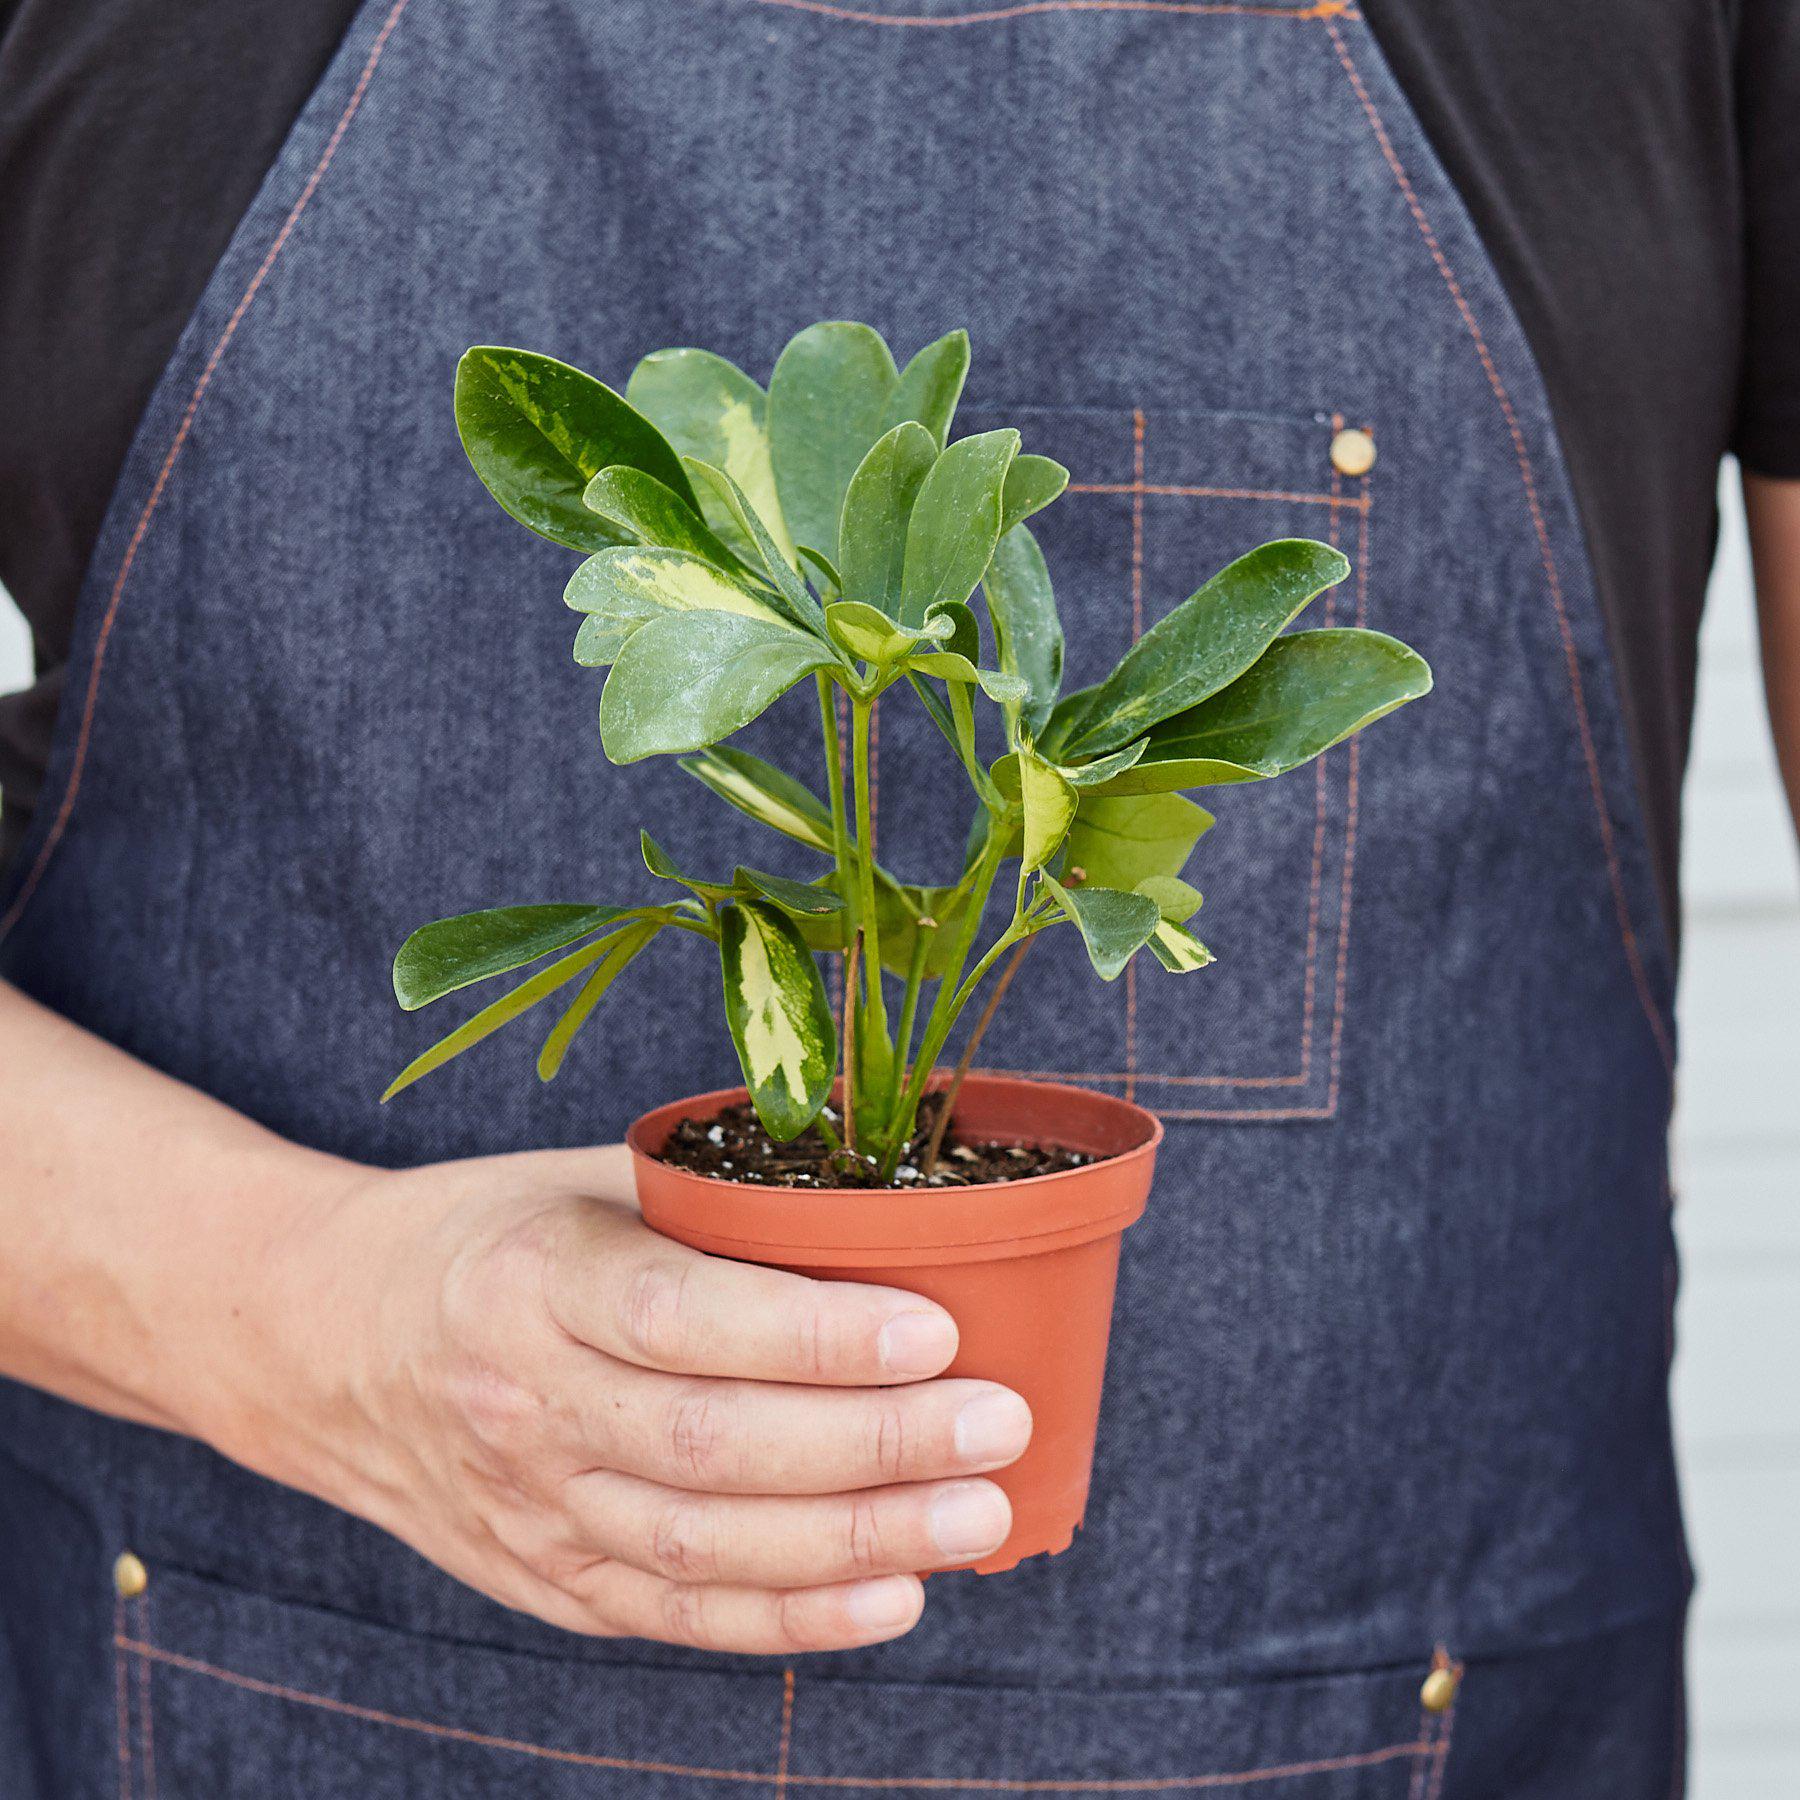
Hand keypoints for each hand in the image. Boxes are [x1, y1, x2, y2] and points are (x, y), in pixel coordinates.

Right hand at [228, 1143, 1031, 1655]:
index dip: (813, 1334)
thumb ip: (716, 1199)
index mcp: (532, 1275)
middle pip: (709, 1445)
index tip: (935, 1327)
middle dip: (871, 1444)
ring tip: (978, 1514)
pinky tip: (893, 1595)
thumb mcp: (585, 1181)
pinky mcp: (543, 1577)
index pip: (681, 1317)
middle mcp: (522, 1400)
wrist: (320, 1339)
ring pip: (704, 1547)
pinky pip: (677, 1615)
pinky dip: (792, 1618)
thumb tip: (897, 1191)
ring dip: (857, 1541)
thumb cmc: (488, 1234)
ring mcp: (527, 1506)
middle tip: (997, 1423)